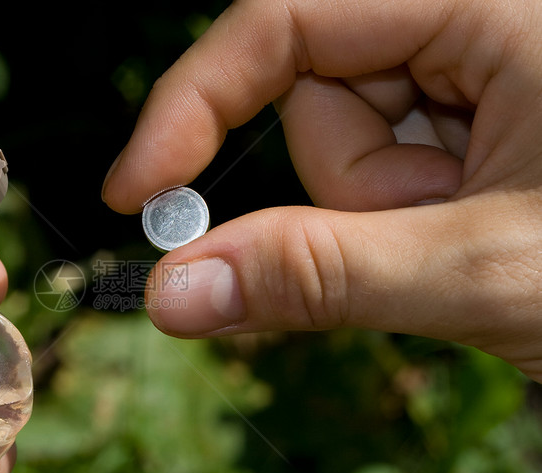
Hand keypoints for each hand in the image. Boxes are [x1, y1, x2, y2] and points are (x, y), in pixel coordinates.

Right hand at [102, 0, 541, 379]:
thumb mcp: (485, 270)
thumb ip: (320, 278)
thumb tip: (172, 294)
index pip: (284, 18)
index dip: (193, 104)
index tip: (136, 196)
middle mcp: (475, 14)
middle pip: (317, 90)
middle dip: (353, 183)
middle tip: (441, 236)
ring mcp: (471, 64)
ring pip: (347, 136)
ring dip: (389, 207)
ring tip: (482, 236)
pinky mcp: (470, 113)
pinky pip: (382, 163)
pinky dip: (406, 211)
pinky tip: (481, 227)